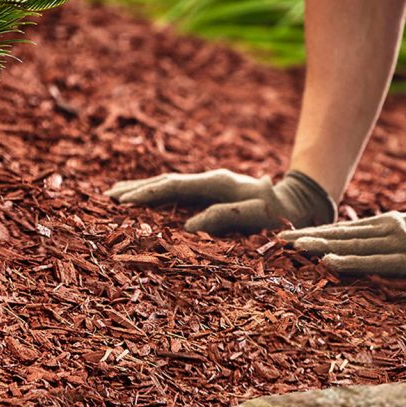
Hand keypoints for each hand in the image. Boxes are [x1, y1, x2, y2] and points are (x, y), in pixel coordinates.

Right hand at [105, 169, 335, 234]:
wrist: (298, 201)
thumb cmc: (279, 213)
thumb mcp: (257, 215)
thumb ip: (225, 217)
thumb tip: (188, 227)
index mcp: (217, 182)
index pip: (174, 186)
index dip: (147, 193)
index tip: (121, 201)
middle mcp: (210, 179)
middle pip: (166, 181)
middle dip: (137, 189)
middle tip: (107, 197)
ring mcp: (211, 183)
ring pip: (171, 184)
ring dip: (144, 189)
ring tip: (117, 195)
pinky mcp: (212, 192)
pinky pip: (180, 192)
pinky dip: (159, 195)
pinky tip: (149, 201)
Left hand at [280, 185, 405, 282]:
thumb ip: (387, 233)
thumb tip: (366, 238)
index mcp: (383, 224)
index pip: (341, 230)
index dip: (314, 232)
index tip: (289, 235)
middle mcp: (383, 230)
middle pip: (339, 234)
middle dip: (308, 237)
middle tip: (279, 239)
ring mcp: (394, 243)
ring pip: (350, 244)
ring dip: (320, 245)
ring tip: (294, 247)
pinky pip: (373, 261)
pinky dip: (348, 261)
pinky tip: (328, 262)